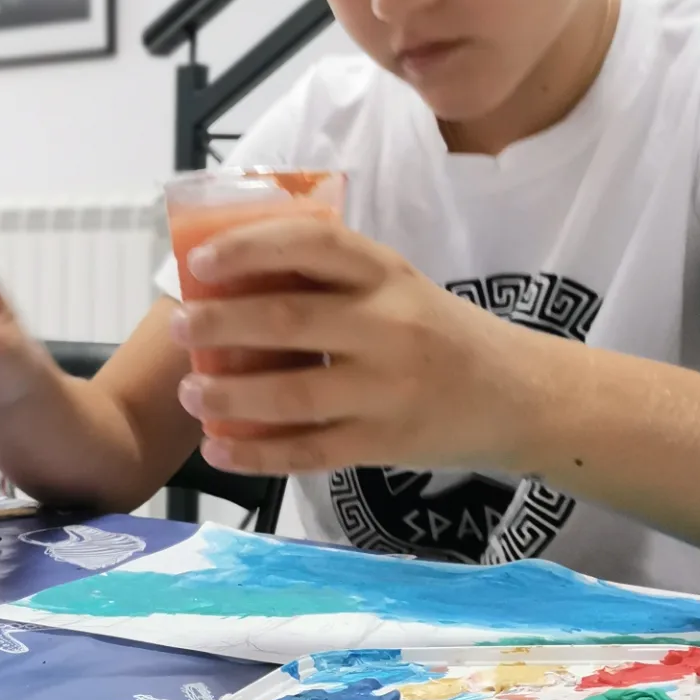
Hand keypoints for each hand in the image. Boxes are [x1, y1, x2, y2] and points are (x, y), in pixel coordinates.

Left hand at [171, 215, 550, 476]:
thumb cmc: (440, 335)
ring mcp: (389, 390)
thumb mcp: (398, 289)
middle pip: (290, 319)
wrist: (522, 397)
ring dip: (230, 395)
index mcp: (388, 274)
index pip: (314, 245)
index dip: (251, 247)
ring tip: (191, 393)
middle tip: (178, 327)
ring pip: (293, 392)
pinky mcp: (386, 444)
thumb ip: (333, 282)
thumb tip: (231, 277)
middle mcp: (391, 326)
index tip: (201, 261)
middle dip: (221, 324)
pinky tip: (218, 449)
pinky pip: (309, 451)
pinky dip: (257, 454)